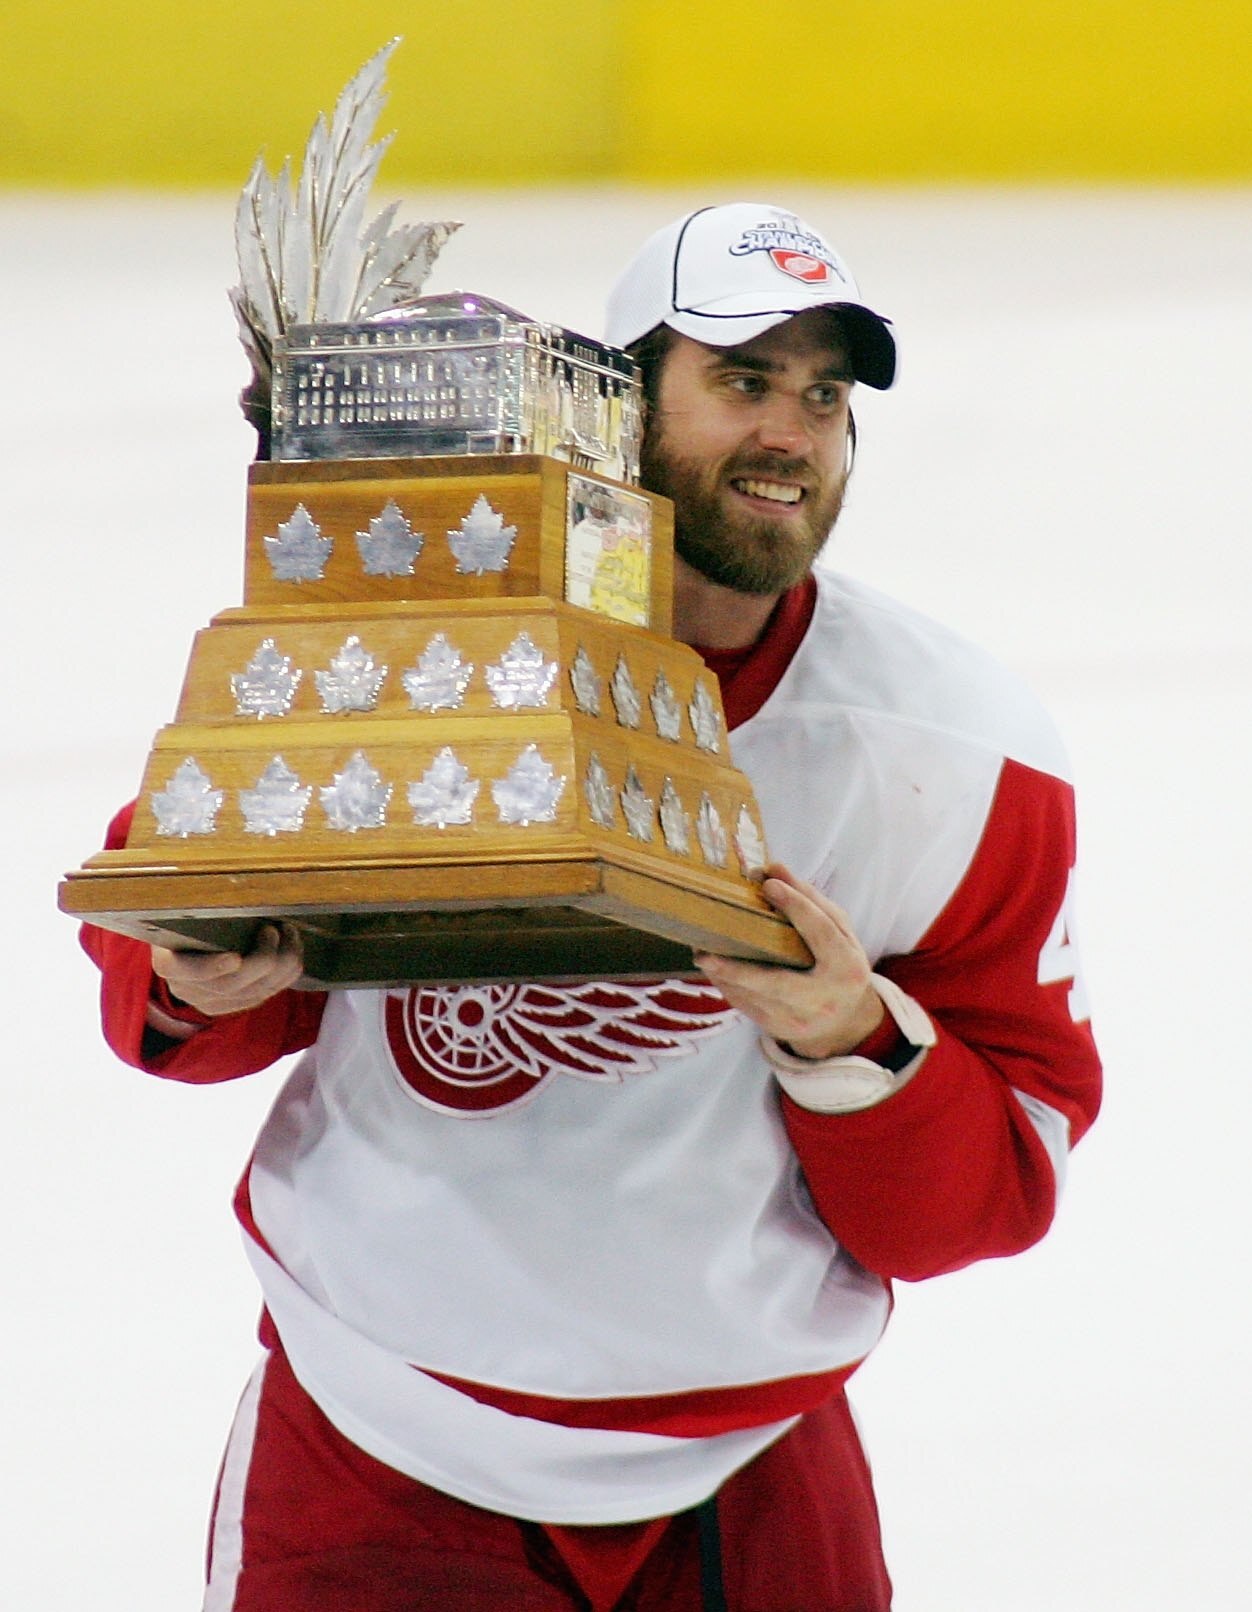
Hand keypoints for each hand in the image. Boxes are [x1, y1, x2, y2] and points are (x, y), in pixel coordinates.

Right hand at [151, 923, 303, 1016]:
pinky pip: (266, 994)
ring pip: (254, 993)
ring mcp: (211, 1001)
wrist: (189, 942)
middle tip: (273, 930)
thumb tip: (232, 889)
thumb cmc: (190, 920)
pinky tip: (292, 950)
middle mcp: (186, 989)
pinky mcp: (234, 1005)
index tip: (235, 957)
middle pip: (228, 985)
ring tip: (289, 934)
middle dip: (261, 959)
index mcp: (167, 963)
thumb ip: (201, 909)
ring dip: (281, 964)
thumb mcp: (186, 912)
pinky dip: (286, 974)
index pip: (183, 970)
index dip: (210, 968)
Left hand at [694, 864, 883, 1060]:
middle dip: (739, 970)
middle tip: (705, 953)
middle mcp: (824, 997)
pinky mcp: (779, 1028)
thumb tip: (775, 868)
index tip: (769, 884)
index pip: (821, 932)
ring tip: (702, 954)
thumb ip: (810, 899)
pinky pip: (746, 1006)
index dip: (797, 906)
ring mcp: (800, 1019)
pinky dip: (727, 986)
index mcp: (846, 967)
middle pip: (777, 983)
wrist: (844, 1020)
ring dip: (724, 975)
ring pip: (754, 997)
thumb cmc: (838, 963)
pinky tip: (714, 969)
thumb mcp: (837, 930)